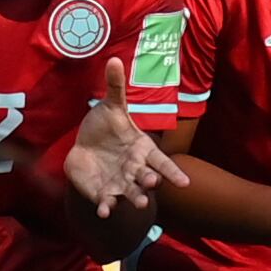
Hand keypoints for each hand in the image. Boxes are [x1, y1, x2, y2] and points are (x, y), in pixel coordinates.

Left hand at [61, 93, 185, 223]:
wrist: (85, 148)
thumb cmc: (105, 128)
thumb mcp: (110, 106)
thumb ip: (115, 87)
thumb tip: (114, 59)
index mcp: (141, 149)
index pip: (161, 161)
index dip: (172, 171)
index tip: (184, 182)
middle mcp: (134, 169)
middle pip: (147, 177)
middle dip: (150, 182)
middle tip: (153, 184)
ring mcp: (120, 183)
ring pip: (131, 193)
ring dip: (136, 198)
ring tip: (141, 203)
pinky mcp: (103, 193)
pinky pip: (107, 202)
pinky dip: (107, 207)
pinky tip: (105, 211)